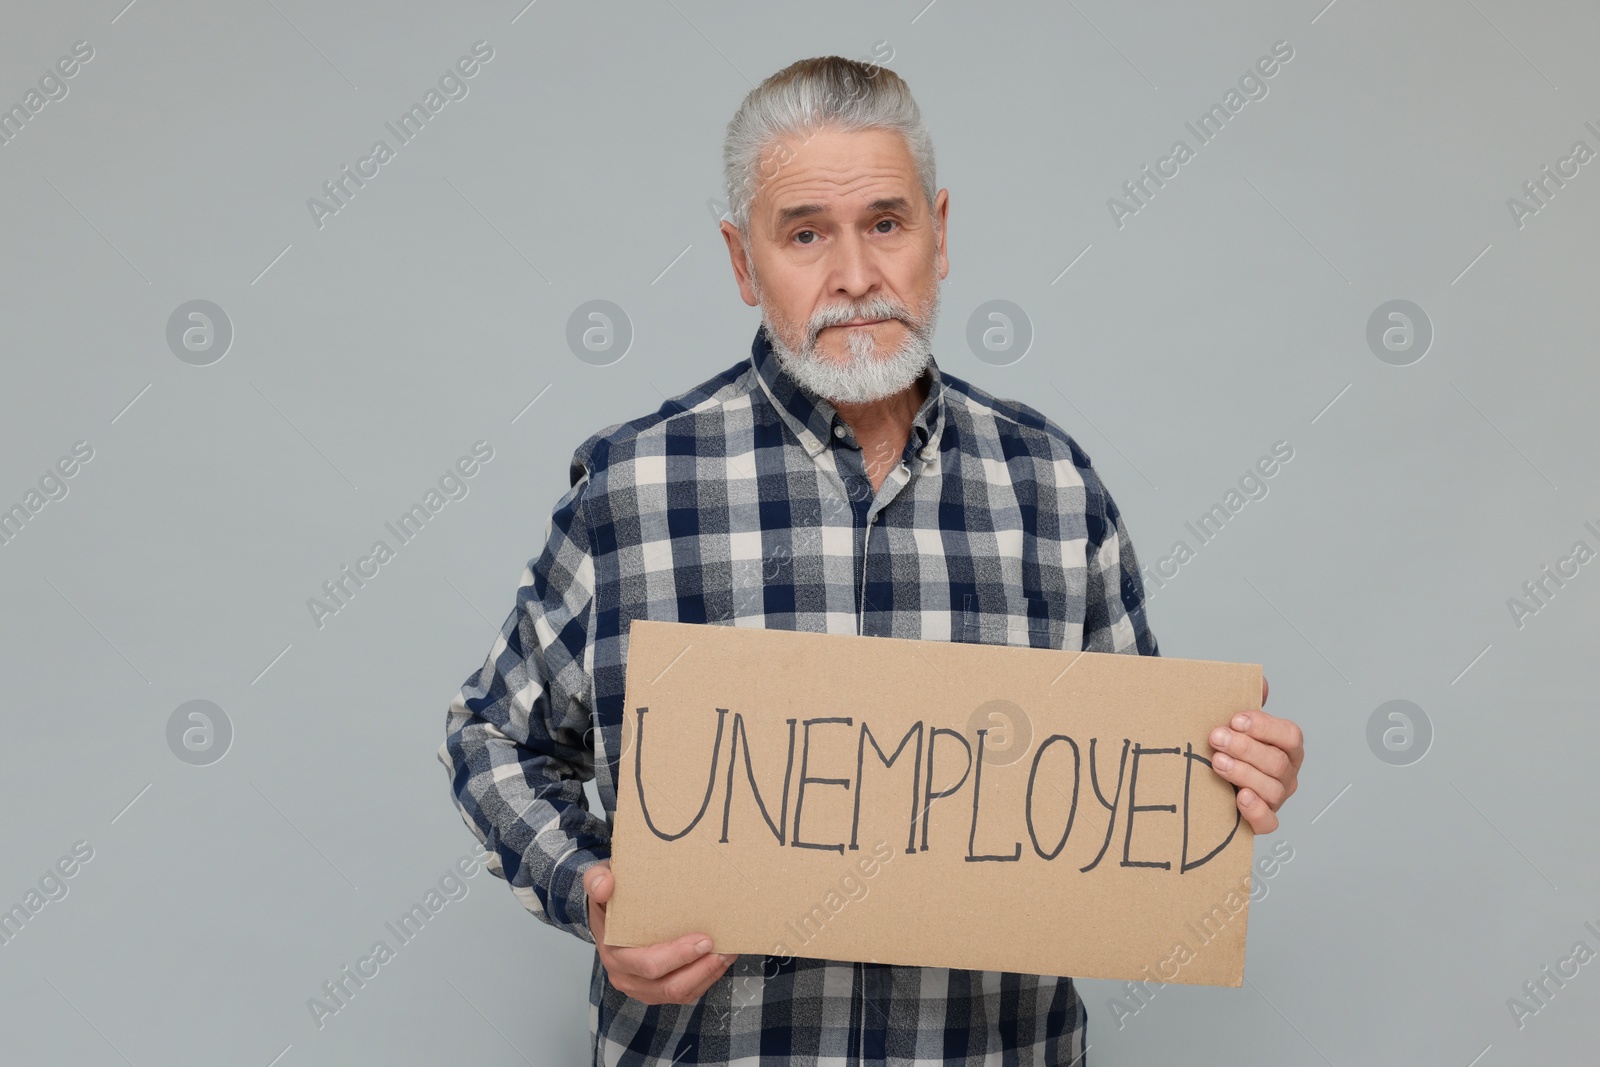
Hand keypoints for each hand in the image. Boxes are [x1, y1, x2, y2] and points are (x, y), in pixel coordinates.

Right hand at [584, 860, 736, 1004]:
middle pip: (669, 986)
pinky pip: (684, 993)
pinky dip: (705, 979)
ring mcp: (642, 988)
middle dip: (701, 969)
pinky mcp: (656, 990)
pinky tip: (719, 961)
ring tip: (727, 954)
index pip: (649, 965)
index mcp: (614, 953)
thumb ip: (596, 880)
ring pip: (680, 994)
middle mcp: (626, 976)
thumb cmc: (610, 898)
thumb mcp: (597, 880)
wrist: (607, 914)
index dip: (679, 956)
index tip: (703, 940)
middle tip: (723, 949)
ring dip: (708, 976)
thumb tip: (605, 886)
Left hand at [1208, 674, 1302, 833]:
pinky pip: (1269, 822)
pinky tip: (1239, 797)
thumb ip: (1249, 702)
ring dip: (1244, 773)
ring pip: (1272, 789)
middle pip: (1278, 762)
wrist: (1204, 782)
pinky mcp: (1262, 820)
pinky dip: (1256, 811)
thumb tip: (1261, 682)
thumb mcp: (1234, 724)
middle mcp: (1286, 773)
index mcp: (1286, 747)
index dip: (1265, 726)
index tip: (1236, 719)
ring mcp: (1276, 798)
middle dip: (1246, 748)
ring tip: (1217, 762)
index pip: (1289, 735)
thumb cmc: (1226, 748)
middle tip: (1216, 738)